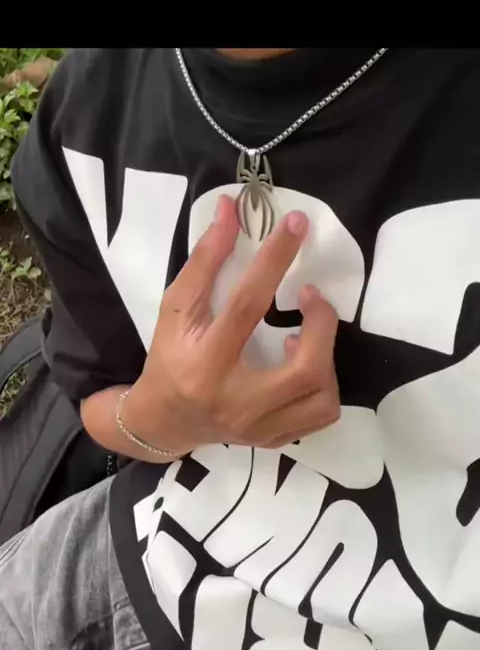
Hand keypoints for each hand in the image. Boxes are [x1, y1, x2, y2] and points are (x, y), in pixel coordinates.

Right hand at [123, 195, 339, 454]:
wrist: (163, 421)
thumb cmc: (169, 358)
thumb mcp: (175, 309)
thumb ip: (204, 261)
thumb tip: (231, 210)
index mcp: (204, 364)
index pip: (247, 305)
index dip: (275, 259)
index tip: (296, 225)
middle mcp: (235, 402)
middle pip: (305, 368)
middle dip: (322, 324)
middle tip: (311, 297)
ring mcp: (259, 427)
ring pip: (322, 397)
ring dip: (325, 356)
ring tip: (305, 336)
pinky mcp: (273, 438)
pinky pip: (320, 415)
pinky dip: (322, 386)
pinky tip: (303, 367)